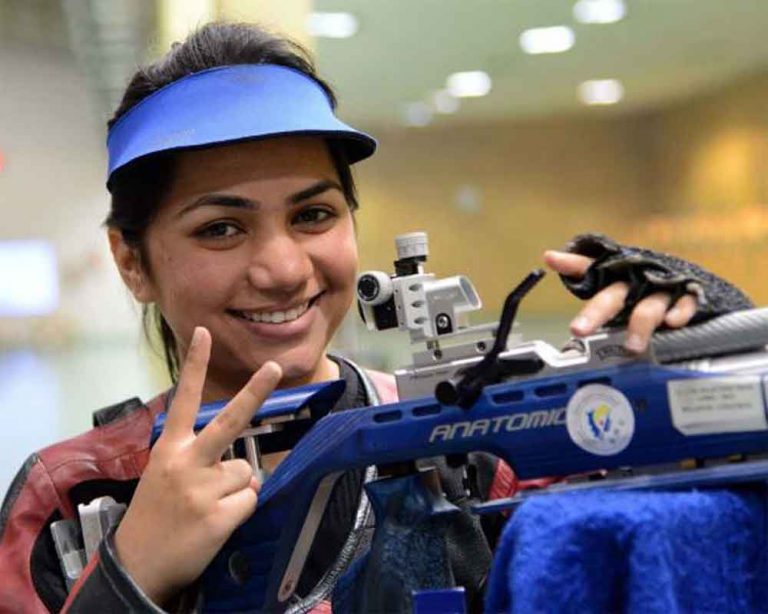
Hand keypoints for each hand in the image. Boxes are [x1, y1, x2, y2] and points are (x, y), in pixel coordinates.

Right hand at [114, 327, 281, 604]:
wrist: (136, 565)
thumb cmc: (156, 515)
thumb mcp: (167, 477)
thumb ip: (203, 461)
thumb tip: (247, 468)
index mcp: (170, 449)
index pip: (184, 400)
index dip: (195, 365)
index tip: (203, 333)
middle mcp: (186, 462)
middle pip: (229, 421)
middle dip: (255, 391)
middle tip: (275, 367)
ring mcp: (202, 489)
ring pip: (247, 473)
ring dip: (237, 491)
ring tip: (208, 508)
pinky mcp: (217, 516)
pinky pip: (250, 501)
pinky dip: (240, 512)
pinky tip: (214, 524)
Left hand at [543, 250, 697, 352]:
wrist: (686, 279)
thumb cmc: (641, 285)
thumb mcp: (612, 286)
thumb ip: (582, 277)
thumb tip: (549, 258)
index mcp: (614, 276)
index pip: (588, 266)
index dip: (570, 263)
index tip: (551, 259)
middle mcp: (635, 279)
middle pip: (612, 296)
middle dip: (596, 312)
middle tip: (578, 330)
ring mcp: (661, 288)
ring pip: (649, 306)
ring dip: (640, 325)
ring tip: (632, 346)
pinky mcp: (686, 295)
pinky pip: (684, 304)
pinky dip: (679, 313)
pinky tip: (672, 322)